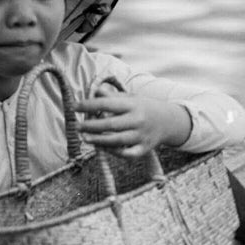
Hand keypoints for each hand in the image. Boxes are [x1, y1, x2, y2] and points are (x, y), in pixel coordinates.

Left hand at [75, 93, 191, 157]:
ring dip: (98, 140)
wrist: (169, 121)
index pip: (108, 104)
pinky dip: (113, 152)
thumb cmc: (144, 107)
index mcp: (133, 104)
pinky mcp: (144, 149)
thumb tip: (94, 91)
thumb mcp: (131, 97)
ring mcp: (142, 136)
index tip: (74, 106)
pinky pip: (126, 153)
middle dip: (91, 125)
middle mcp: (138, 120)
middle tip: (77, 126)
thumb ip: (112, 96)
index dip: (89, 105)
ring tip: (84, 137)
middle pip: (110, 124)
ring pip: (117, 140)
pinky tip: (101, 147)